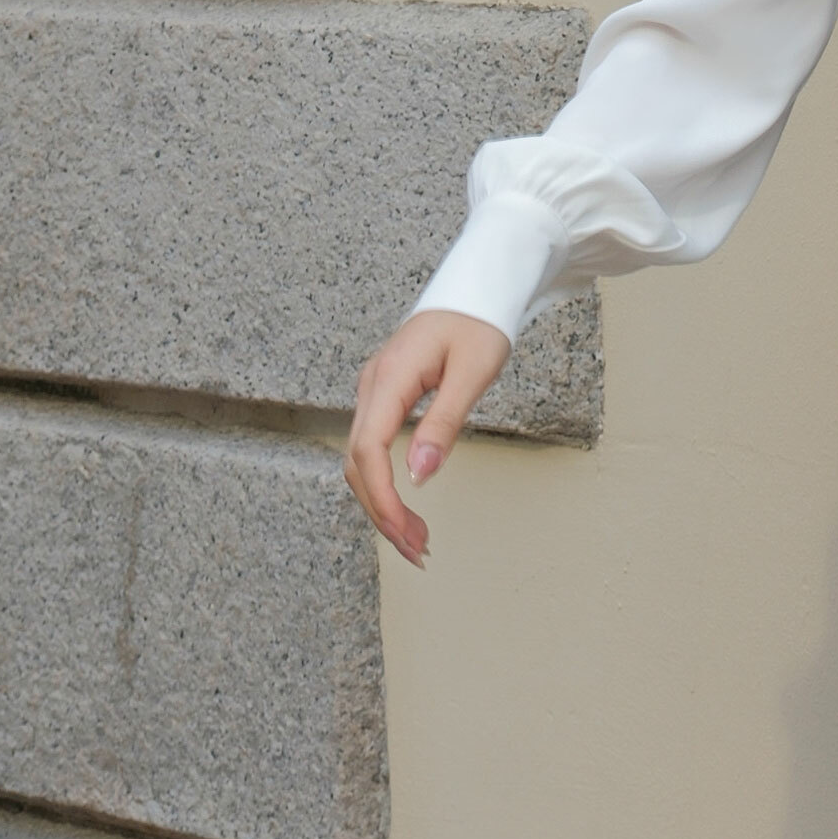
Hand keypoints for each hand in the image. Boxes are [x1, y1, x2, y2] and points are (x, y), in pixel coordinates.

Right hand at [343, 309, 511, 566]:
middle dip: (382, 512)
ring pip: (362, 461)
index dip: (382, 497)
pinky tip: (405, 507)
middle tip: (418, 550)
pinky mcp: (384, 397)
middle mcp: (372, 385)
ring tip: (417, 540)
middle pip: (358, 463)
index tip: (406, 532)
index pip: (369, 449)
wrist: (475, 288)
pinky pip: (372, 448)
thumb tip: (419, 475)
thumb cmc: (479, 323)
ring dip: (382, 504)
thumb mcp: (473, 371)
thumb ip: (444, 422)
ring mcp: (375, 391)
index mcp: (390, 376)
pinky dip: (385, 484)